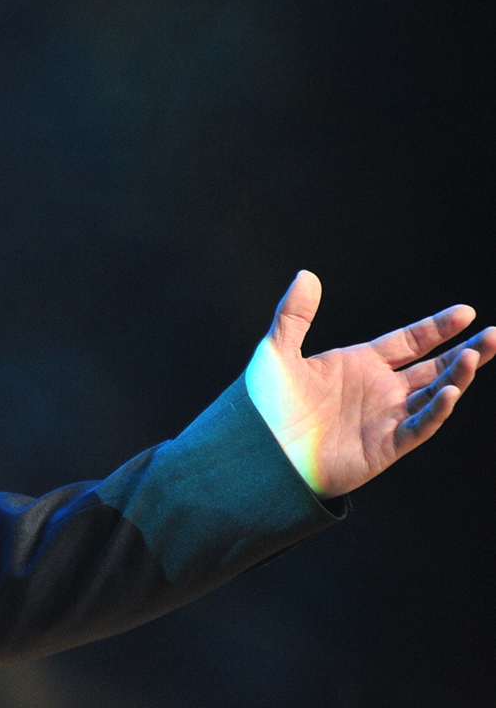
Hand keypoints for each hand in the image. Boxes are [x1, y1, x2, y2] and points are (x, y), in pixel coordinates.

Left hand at [245, 270, 492, 497]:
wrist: (255, 452)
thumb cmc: (262, 405)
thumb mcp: (277, 352)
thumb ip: (294, 314)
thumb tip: (307, 274)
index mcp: (359, 364)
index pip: (410, 341)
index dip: (438, 327)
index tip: (467, 312)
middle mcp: (379, 390)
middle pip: (434, 367)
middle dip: (467, 352)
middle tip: (495, 334)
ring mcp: (384, 418)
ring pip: (434, 395)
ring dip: (456, 377)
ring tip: (475, 356)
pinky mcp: (383, 447)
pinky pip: (418, 427)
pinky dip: (436, 410)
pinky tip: (450, 391)